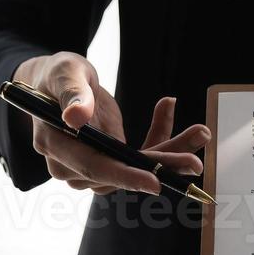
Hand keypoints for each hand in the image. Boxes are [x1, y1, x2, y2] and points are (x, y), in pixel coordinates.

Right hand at [14, 51, 209, 194]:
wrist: (53, 84)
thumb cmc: (55, 76)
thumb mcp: (64, 72)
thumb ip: (71, 93)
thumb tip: (76, 118)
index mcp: (55, 145)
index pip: (93, 167)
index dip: (125, 175)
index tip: (155, 182)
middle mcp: (72, 165)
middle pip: (121, 172)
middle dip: (161, 166)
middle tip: (195, 163)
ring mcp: (91, 166)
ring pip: (136, 167)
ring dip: (170, 152)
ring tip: (200, 133)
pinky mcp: (108, 161)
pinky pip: (139, 156)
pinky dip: (161, 136)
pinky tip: (169, 108)